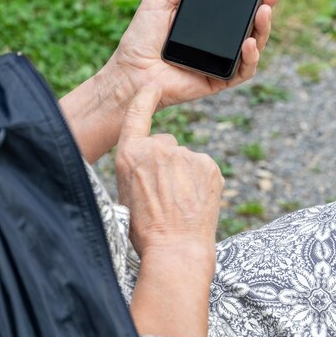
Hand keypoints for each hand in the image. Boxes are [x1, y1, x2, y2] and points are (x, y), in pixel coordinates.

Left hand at [60, 0, 282, 162]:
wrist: (129, 73)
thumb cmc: (140, 40)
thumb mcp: (159, 1)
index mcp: (207, 23)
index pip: (237, 7)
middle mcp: (218, 42)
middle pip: (251, 24)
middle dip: (266, 7)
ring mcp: (221, 62)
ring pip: (254, 47)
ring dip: (263, 29)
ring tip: (263, 12)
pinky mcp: (219, 81)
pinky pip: (244, 71)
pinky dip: (251, 57)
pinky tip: (248, 43)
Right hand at [115, 83, 223, 265]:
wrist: (176, 249)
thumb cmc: (146, 229)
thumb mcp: (126, 193)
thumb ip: (138, 167)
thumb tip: (150, 160)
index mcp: (130, 154)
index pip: (136, 116)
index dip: (144, 99)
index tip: (151, 87)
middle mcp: (158, 147)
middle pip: (165, 144)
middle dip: (166, 162)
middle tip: (164, 194)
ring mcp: (186, 154)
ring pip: (185, 159)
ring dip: (184, 174)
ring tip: (179, 204)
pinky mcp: (208, 164)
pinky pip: (202, 168)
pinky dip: (200, 182)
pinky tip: (194, 202)